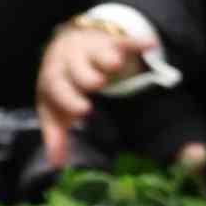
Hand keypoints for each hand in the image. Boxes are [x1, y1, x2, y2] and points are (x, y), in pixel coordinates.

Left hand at [34, 9, 152, 158]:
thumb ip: (56, 135)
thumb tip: (57, 163)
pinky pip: (124, 41)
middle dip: (85, 74)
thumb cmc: (64, 85)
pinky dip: (137, 43)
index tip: (84, 110)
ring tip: (115, 64)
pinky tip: (150, 45)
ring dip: (106, 57)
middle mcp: (70, 62)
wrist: (69, 46)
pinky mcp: (112, 42)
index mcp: (55, 78)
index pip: (56, 87)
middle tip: (96, 82)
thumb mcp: (56, 110)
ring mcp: (92, 51)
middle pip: (75, 67)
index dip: (68, 98)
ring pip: (97, 52)